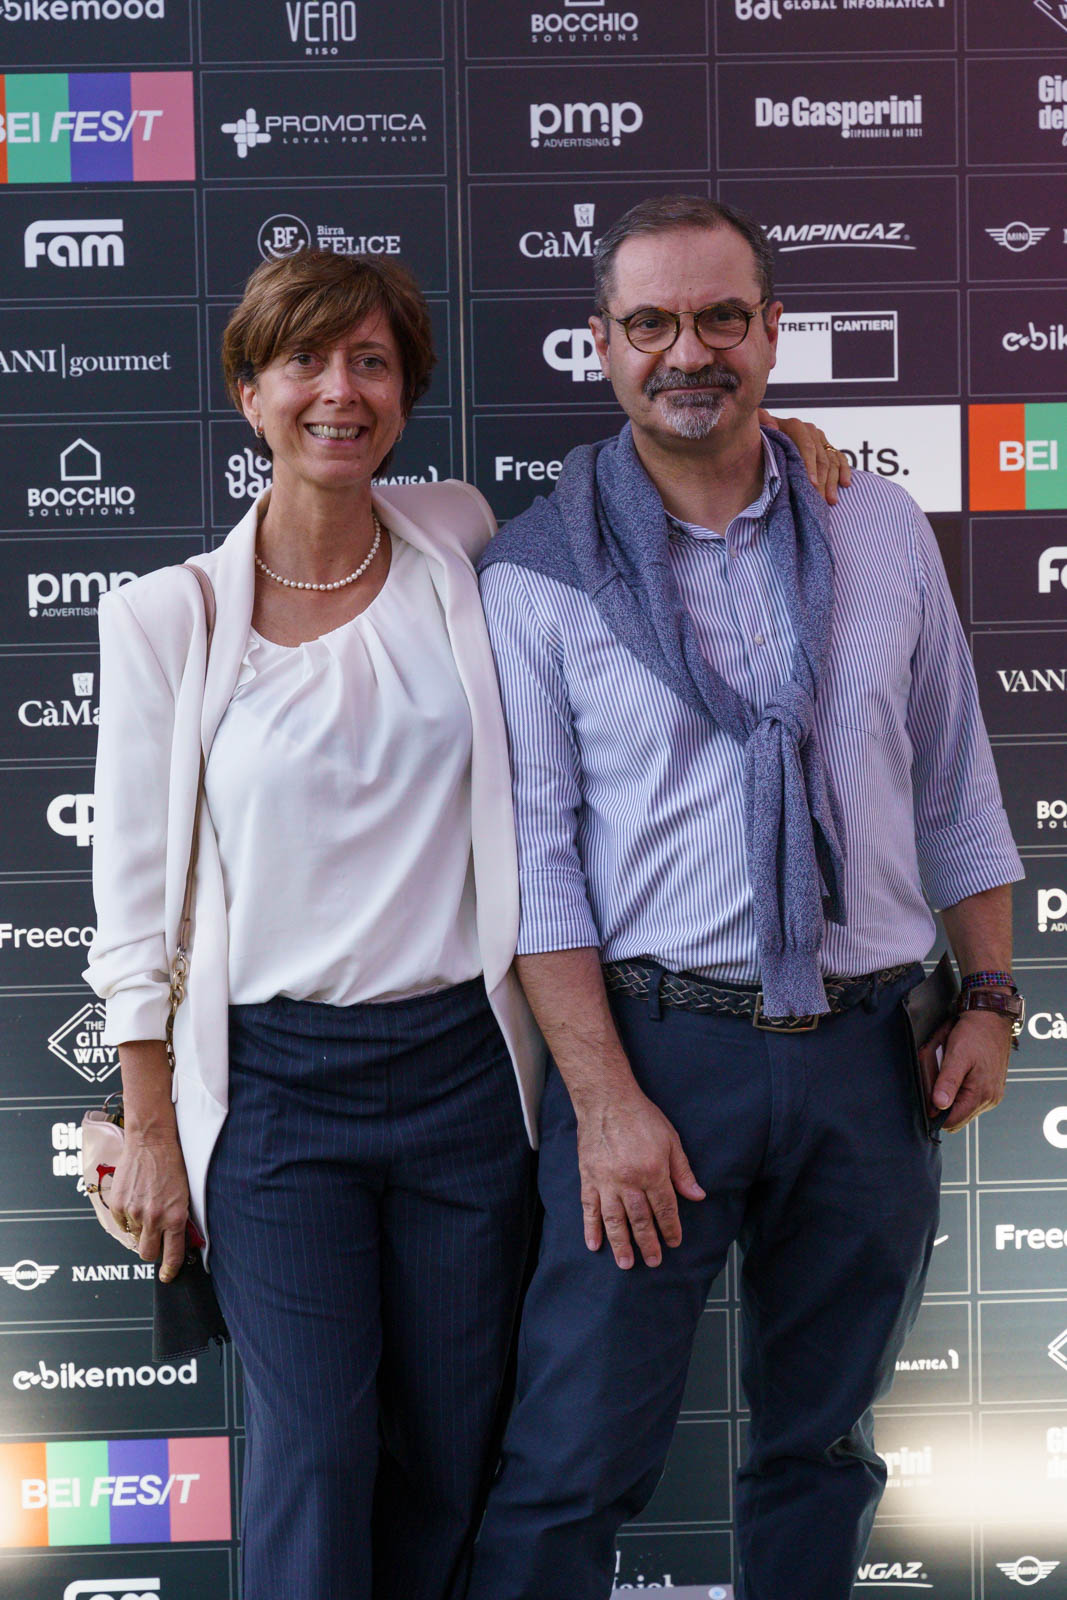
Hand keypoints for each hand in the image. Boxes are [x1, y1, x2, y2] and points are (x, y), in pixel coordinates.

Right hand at [109, 1133, 190, 1282]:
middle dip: (151, 1250)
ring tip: (146, 1205)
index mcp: (175, 1217)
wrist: (152, 1142)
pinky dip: (127, 1218)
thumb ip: (178, 1220)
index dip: (170, 1270)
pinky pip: (122, 1224)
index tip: (168, 1276)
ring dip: (140, 1228)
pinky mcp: (119, 1206)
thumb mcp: (184, 1196)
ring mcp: (134, 1213)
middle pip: (148, 1254)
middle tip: (155, 1238)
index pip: (172, 1255)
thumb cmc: (172, 1165)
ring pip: (135, 1237)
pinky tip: (135, 1200)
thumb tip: (176, 1241)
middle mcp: (154, 1218)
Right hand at [576, 1089, 705, 1268]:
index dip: (670, 1228)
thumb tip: (697, 1196)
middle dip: (648, 1243)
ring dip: (621, 1244)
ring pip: (614, 1220)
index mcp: (653, 1172)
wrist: (607, 1099)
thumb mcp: (670, 1140)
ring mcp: (606, 1181)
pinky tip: (594, 1244)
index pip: (664, 1208)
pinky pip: (589, 1208)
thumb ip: (682, 1171)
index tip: (673, 1242)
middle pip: (640, 1220)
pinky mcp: (588, 1177)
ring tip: (626, 1263)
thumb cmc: (641, 1117)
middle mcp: (629, 1181)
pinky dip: (591, 1228)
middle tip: (653, 1262)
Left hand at [758, 409, 852, 504]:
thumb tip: (774, 426)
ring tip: (830, 500)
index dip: (810, 465)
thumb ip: (762, 420)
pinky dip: (844, 471)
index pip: (806, 446)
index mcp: (794, 426)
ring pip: (831, 461)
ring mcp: (820, 439)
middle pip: (821, 457)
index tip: (812, 484)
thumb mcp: (757, 425)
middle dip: (822, 480)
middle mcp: (810, 430)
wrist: (767, 434)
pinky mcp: (827, 446)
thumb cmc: (761, 435)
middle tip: (820, 499)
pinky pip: (840, 458)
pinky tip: (845, 484)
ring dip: (832, 481)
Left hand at [930, 1011, 1011, 1131]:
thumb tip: (938, 1105)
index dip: (934, 1113)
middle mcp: (989, 1099)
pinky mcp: (990, 1087)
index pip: (952, 1122)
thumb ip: (947, 1082)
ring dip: (950, 1095)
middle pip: (957, 1117)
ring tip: (946, 1073)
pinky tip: (955, 1072)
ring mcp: (991, 1094)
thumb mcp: (956, 1055)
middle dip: (941, 1103)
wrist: (992, 1018)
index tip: (925, 1097)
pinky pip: (969, 1098)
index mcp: (981, 1095)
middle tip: (934, 1080)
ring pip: (962, 1107)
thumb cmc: (974, 1034)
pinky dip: (958, 1089)